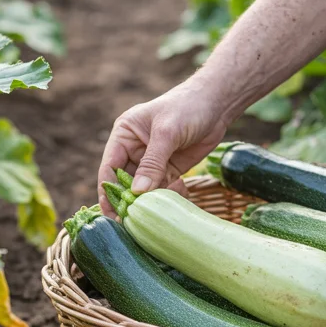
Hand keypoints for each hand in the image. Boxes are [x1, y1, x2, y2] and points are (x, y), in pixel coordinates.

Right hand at [98, 79, 230, 214]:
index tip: (112, 215)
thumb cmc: (187, 108)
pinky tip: (179, 195)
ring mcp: (152, 161)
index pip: (110, 168)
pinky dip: (168, 196)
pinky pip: (163, 189)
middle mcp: (134, 149)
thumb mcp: (167, 134)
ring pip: (144, 189)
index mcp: (124, 135)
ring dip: (150, 201)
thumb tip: (137, 193)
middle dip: (130, 201)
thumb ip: (152, 163)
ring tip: (159, 212)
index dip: (108, 192)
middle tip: (134, 222)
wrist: (217, 104)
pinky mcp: (169, 169)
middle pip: (125, 182)